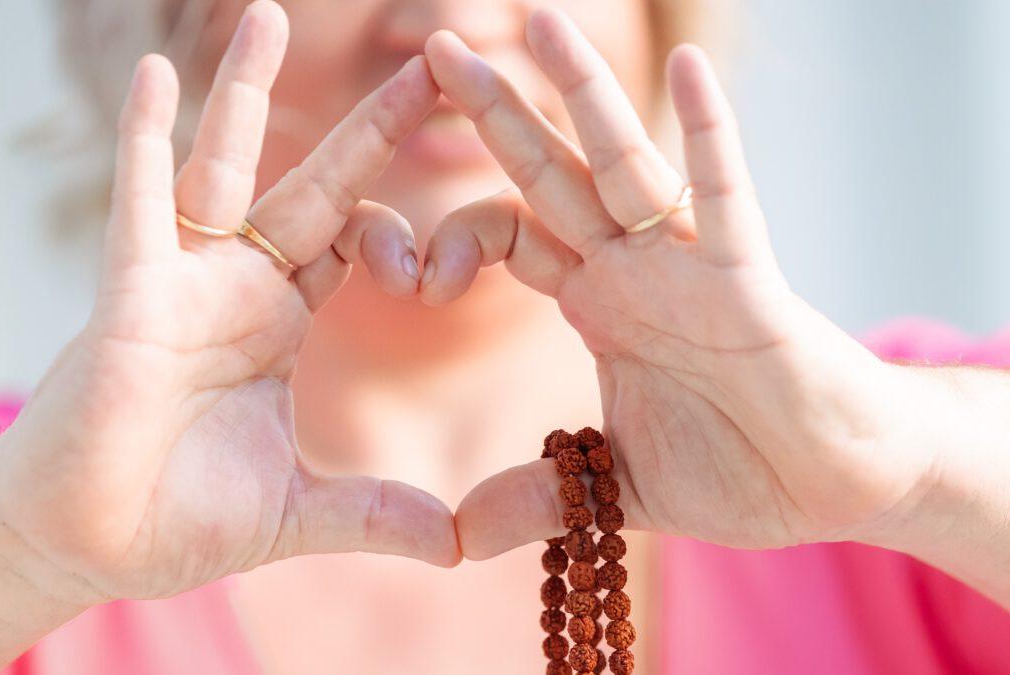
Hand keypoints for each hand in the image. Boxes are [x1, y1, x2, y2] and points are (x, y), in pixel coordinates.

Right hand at [0, 1, 456, 607]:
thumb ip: (379, 512)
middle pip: (319, 184)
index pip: (359, 241)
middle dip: (373, 127)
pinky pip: (138, 200)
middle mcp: (239, 285)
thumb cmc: (177, 516)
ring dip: (247, 93)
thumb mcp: (302, 509)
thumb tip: (457, 544)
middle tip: (428, 63)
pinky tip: (152, 74)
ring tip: (269, 16)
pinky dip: (142, 139)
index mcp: (280, 319)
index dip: (404, 240)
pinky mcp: (132, 292)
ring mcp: (185, 279)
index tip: (438, 277)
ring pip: (224, 166)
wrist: (90, 541)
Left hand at [424, 10, 930, 557]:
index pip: (509, 235)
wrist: (834, 488)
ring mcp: (689, 269)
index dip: (451, 237)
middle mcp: (634, 269)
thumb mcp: (613, 485)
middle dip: (498, 112)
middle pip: (551, 175)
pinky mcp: (748, 286)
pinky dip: (707, 139)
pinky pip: (724, 201)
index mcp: (598, 302)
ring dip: (583, 94)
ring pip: (626, 166)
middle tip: (440, 46)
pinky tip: (684, 71)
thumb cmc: (737, 467)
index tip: (410, 277)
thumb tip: (457, 540)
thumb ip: (539, 496)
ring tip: (539, 20)